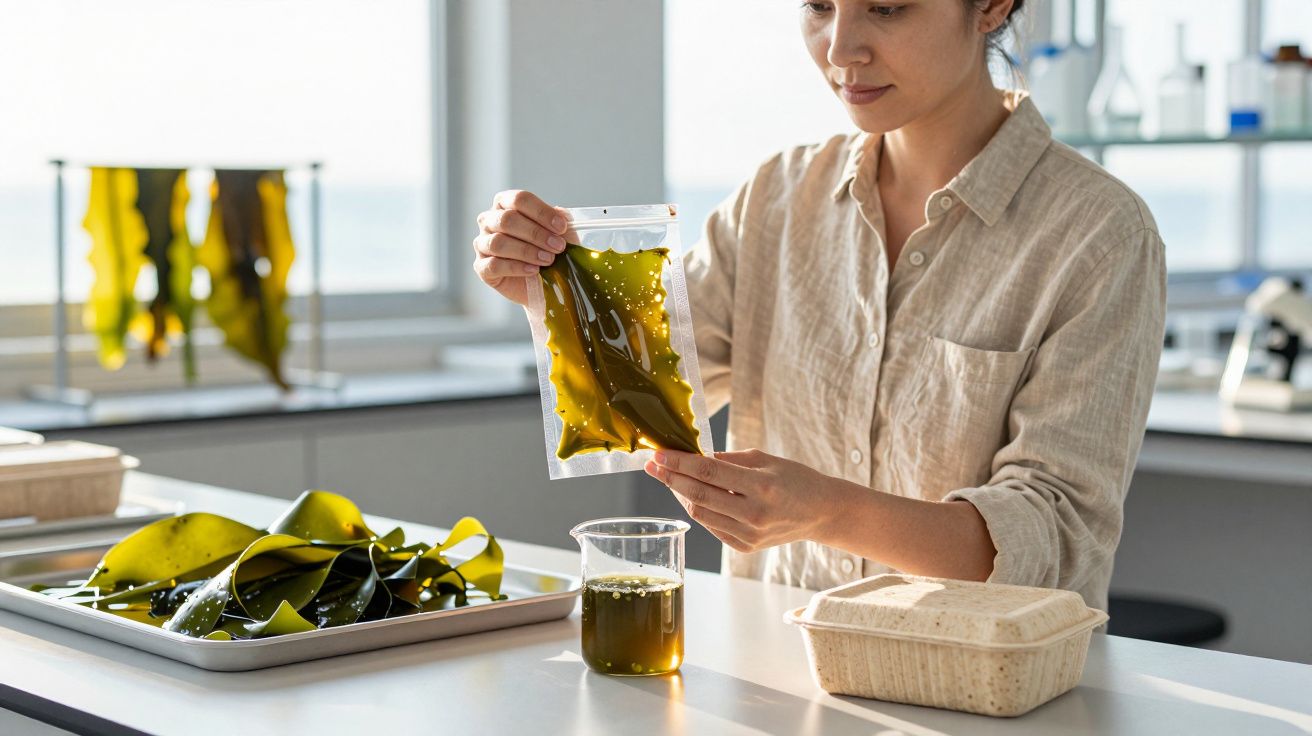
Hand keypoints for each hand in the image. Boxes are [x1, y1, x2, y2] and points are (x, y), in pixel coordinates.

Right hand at [472, 190, 571, 305]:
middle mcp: (489, 221)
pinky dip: (516, 267)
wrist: (543, 283)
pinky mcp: (481, 267)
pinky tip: (533, 270)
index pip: (519, 199)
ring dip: (527, 251)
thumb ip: (559, 220)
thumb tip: (560, 214)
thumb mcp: (558, 232)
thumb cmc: (548, 250)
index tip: (561, 227)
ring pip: (498, 242)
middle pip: (507, 219)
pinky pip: (493, 265)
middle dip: (536, 233)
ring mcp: (482, 244)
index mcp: (505, 204)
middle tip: (558, 247)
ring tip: (548, 260)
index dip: (541, 212)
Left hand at [644, 448, 851, 553]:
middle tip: (653, 465)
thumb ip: (729, 460)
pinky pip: (712, 527)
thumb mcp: (766, 459)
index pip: (709, 473)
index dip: (679, 463)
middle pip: (699, 496)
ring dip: (681, 495)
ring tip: (671, 478)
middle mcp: (754, 514)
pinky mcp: (745, 547)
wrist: (820, 513)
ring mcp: (749, 535)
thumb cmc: (795, 479)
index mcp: (761, 487)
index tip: (658, 454)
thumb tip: (695, 457)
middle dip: (670, 479)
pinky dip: (699, 510)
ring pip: (700, 514)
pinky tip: (692, 496)